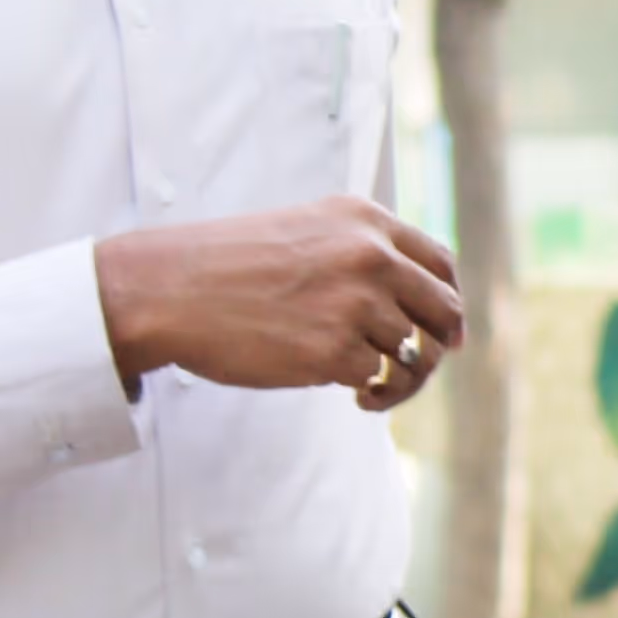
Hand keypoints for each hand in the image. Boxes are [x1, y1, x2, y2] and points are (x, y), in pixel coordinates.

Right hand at [94, 198, 464, 409]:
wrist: (167, 290)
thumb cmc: (229, 267)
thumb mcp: (305, 231)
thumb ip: (362, 253)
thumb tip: (419, 305)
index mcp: (366, 221)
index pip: (441, 264)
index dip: (449, 303)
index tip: (447, 334)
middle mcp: (370, 256)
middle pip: (443, 310)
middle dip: (438, 346)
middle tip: (416, 369)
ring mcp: (355, 303)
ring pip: (415, 353)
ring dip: (402, 380)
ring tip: (373, 389)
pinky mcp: (335, 350)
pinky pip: (380, 379)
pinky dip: (374, 393)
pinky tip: (355, 397)